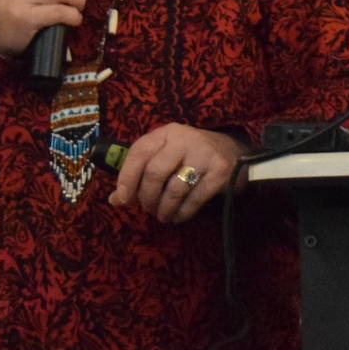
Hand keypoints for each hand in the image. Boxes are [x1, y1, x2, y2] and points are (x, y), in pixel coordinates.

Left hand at [108, 124, 249, 222]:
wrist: (234, 152)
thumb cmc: (191, 156)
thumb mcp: (165, 157)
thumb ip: (139, 175)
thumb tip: (114, 200)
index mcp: (166, 133)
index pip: (139, 152)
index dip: (127, 177)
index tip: (124, 199)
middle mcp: (185, 139)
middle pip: (155, 172)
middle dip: (147, 197)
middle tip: (148, 209)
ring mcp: (205, 154)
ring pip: (174, 188)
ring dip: (164, 208)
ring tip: (163, 215)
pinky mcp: (220, 171)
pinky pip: (195, 198)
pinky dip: (182, 212)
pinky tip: (178, 216)